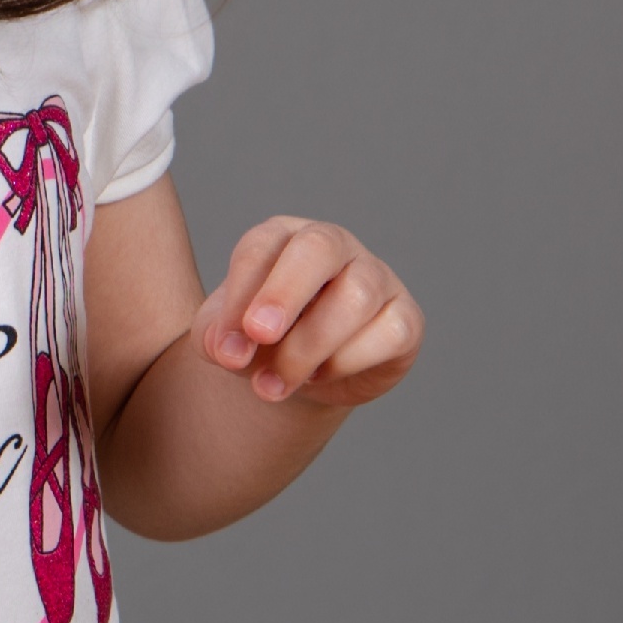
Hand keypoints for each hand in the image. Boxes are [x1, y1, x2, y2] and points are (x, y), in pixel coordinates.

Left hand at [195, 219, 421, 410]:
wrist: (300, 377)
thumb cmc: (261, 343)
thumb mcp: (226, 339)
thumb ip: (218, 339)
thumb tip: (230, 350)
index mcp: (284, 238)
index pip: (261, 248)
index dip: (240, 296)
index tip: (226, 348)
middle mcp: (335, 246)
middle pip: (319, 246)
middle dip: (284, 293)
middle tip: (259, 335)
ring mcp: (376, 278)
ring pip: (356, 296)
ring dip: (308, 347)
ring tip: (273, 385)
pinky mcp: (405, 319)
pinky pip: (389, 333)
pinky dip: (348, 361)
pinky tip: (320, 376)